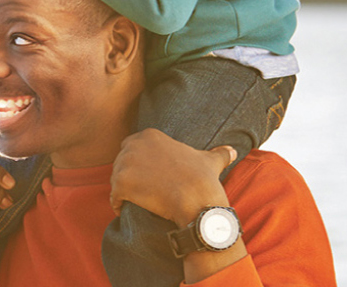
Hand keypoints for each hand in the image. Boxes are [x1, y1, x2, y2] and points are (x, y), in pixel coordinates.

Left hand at [109, 128, 235, 226]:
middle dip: (129, 176)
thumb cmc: (203, 181)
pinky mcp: (121, 183)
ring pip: (116, 179)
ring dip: (123, 191)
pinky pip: (113, 196)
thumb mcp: (211, 160)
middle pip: (122, 163)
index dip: (140, 165)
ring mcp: (126, 163)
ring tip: (137, 202)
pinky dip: (118, 205)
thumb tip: (232, 150)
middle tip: (143, 191)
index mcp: (150, 135)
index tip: (150, 178)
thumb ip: (219, 153)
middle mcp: (134, 145)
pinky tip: (129, 210)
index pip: (133, 148)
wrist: (197, 201)